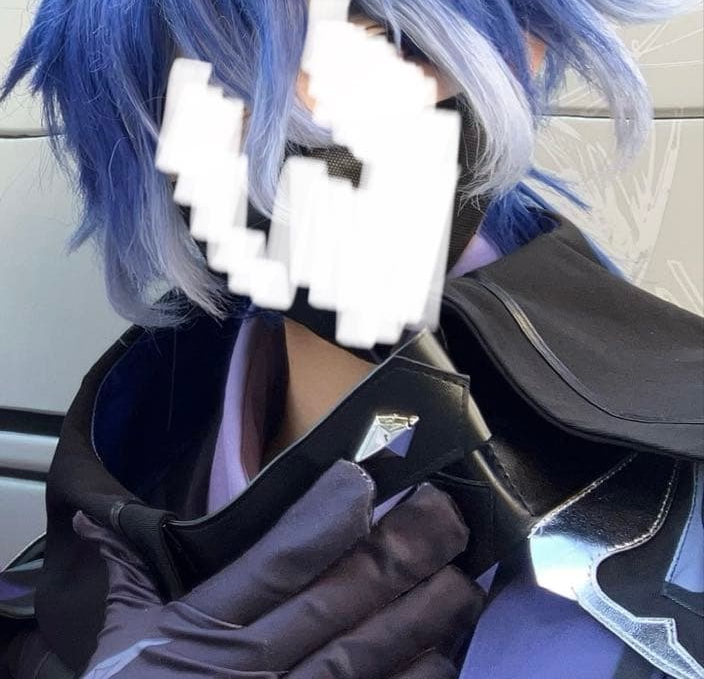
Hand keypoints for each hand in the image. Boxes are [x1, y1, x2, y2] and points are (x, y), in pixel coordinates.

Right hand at [74, 460, 481, 677]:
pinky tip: (444, 660)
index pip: (275, 564)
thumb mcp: (113, 653)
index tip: (364, 480)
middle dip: (398, 554)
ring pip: (366, 658)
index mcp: (201, 634)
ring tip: (465, 578)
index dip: (323, 520)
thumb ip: (120, 580)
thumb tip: (95, 519)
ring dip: (422, 617)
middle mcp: (251, 674)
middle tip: (447, 513)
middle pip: (338, 602)